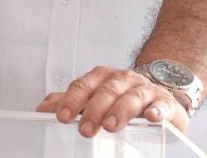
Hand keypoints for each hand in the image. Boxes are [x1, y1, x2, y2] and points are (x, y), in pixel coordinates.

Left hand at [36, 65, 189, 137]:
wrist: (157, 92)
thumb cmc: (120, 96)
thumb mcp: (94, 96)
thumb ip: (71, 101)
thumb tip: (43, 109)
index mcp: (101, 78)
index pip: (83, 86)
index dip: (71, 101)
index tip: (61, 116)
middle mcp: (121, 79)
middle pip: (106, 91)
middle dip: (93, 110)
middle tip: (85, 129)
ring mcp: (144, 89)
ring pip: (131, 96)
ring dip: (120, 111)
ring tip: (110, 126)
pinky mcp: (164, 102)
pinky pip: (161, 105)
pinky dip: (157, 110)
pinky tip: (152, 118)